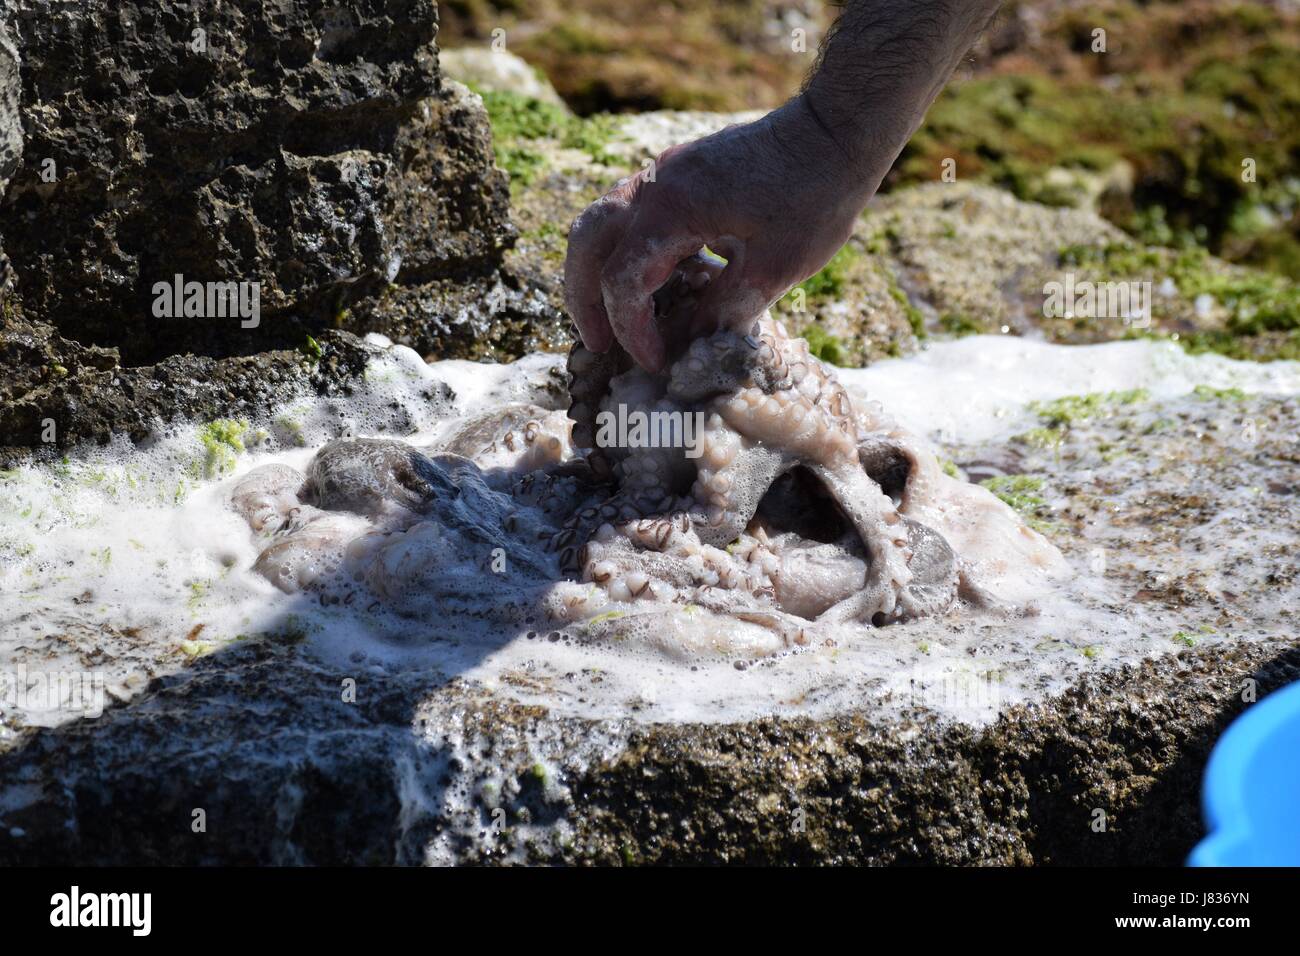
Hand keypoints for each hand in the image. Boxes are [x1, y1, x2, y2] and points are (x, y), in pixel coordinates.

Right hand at [563, 95, 879, 371]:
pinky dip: (626, 251)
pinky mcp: (679, 172)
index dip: (633, 331)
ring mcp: (664, 173)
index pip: (624, 281)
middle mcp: (655, 185)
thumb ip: (724, 309)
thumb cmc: (815, 195)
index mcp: (673, 209)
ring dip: (597, 271)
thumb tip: (689, 343)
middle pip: (586, 242)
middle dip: (583, 298)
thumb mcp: (775, 267)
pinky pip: (631, 213)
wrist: (835, 130)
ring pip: (600, 221)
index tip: (656, 362)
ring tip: (614, 318)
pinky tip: (656, 283)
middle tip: (598, 343)